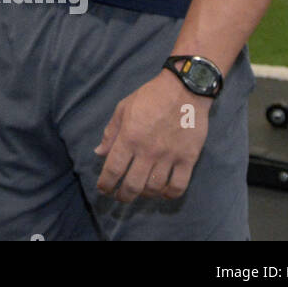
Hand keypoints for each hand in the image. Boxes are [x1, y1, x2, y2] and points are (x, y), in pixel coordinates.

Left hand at [94, 71, 211, 201]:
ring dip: (144, 194)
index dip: (106, 184)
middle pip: (133, 185)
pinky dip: (169, 194)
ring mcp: (169, 156)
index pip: (113, 169)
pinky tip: (162, 192)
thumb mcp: (123, 108)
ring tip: (140, 192)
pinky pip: (178, 186)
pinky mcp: (188, 159)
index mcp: (129, 137)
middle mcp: (148, 151)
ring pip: (154, 188)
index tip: (103, 189)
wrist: (185, 89)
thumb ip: (111, 132)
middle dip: (123, 196)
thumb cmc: (150, 96)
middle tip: (120, 197)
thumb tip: (99, 153)